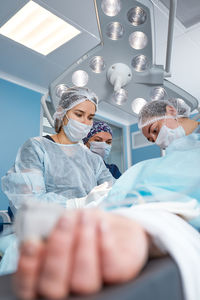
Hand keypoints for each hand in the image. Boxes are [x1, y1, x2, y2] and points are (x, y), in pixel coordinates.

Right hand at [14, 209, 148, 299]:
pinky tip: (101, 223)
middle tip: (64, 219)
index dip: (28, 268)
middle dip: (58, 250)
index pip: (29, 287)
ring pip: (83, 281)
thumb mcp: (64, 226)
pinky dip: (105, 243)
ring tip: (85, 215)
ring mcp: (94, 288)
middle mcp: (68, 291)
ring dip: (83, 243)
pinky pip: (111, 270)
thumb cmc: (82, 228)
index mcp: (47, 280)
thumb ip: (50, 232)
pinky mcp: (119, 280)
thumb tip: (41, 233)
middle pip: (54, 288)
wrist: (115, 230)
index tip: (31, 241)